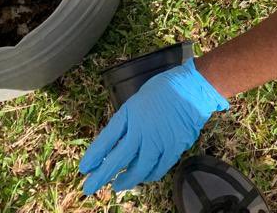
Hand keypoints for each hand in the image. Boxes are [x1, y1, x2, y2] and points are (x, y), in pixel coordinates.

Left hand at [80, 59, 227, 194]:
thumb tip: (116, 142)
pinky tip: (143, 177)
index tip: (84, 168)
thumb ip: (127, 121)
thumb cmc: (164, 88)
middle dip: (102, 176)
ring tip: (117, 185)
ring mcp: (158, 142)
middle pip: (118, 159)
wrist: (192, 88)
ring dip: (126, 180)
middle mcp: (141, 131)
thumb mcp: (138, 100)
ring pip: (138, 170)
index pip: (107, 139)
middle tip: (89, 188)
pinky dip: (148, 176)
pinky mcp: (174, 149)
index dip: (94, 155)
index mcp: (130, 114)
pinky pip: (158, 169)